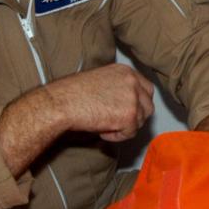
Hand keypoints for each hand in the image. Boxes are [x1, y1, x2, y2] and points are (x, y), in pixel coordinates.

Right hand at [0, 63, 153, 174]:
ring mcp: (133, 98)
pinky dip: (117, 136)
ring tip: (104, 126)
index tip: (128, 112)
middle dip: (135, 118)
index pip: (146, 89)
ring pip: (140, 121)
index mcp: (125, 71)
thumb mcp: (99, 81)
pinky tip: (102, 131)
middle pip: (147, 106)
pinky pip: (130, 133)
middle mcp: (133, 81)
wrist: (60, 103)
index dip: (138, 103)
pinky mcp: (130, 115)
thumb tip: (126, 104)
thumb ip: (117, 88)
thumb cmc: (71, 94)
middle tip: (117, 124)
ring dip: (124, 127)